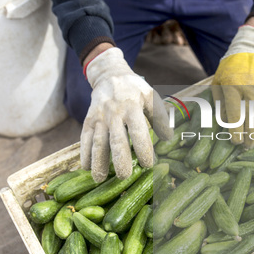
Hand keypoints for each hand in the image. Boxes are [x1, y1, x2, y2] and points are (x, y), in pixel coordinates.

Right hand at [82, 47, 172, 181]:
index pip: (138, 131)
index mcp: (132, 107)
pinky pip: (84, 138)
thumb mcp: (150, 97)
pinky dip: (84, 153)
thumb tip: (168, 138)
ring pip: (97, 141)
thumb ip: (159, 117)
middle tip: (124, 177)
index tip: (147, 165)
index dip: (143, 148)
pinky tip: (86, 168)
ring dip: (98, 161)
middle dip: (119, 159)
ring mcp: (99, 117)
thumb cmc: (134, 90)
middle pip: (116, 139)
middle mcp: (114, 113)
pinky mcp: (88, 120)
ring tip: (99, 179)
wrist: (109, 74)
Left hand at [212, 20, 253, 148]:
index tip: (236, 142)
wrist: (249, 51)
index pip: (235, 115)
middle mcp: (250, 87)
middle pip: (252, 118)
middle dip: (250, 135)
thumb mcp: (217, 85)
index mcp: (232, 87)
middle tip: (246, 146)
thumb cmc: (228, 71)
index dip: (236, 132)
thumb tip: (225, 124)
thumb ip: (219, 104)